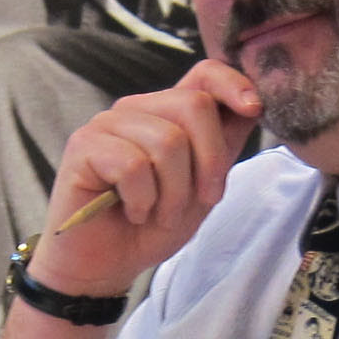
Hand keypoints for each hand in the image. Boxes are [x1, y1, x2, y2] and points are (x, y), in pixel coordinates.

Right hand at [25, 58, 261, 297]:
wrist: (108, 264)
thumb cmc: (153, 224)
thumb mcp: (204, 187)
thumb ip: (224, 146)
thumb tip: (254, 105)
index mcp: (168, 113)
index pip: (205, 74)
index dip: (233, 83)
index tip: (254, 108)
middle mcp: (138, 109)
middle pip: (194, 105)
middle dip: (209, 162)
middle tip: (199, 201)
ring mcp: (108, 124)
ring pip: (167, 141)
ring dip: (174, 193)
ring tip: (160, 214)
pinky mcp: (84, 146)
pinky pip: (132, 166)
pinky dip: (143, 200)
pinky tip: (133, 212)